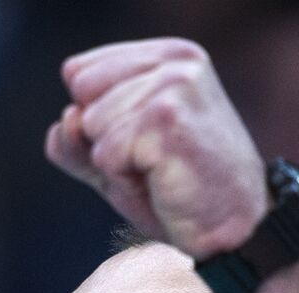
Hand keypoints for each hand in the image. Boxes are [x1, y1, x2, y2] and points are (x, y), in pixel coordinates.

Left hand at [46, 38, 267, 258]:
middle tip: (154, 160)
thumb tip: (68, 120)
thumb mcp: (114, 160)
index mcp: (165, 55)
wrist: (230, 230)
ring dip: (118, 163)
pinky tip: (164, 180)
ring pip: (91, 124)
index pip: (78, 73)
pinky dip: (125, 179)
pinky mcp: (167, 120)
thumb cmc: (175, 192)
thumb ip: (76, 138)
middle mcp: (174, 61)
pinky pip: (105, 154)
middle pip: (81, 95)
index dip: (97, 121)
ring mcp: (173, 86)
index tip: (144, 141)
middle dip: (105, 140)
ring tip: (160, 171)